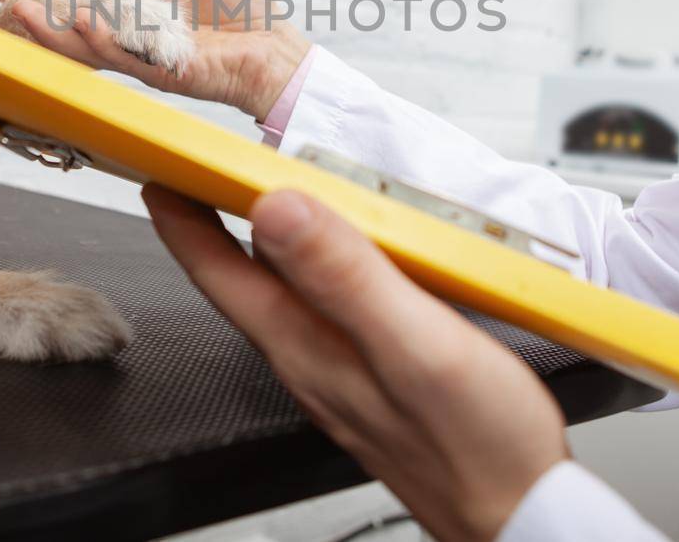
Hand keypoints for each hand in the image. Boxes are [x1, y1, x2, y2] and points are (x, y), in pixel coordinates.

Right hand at [0, 0, 309, 119]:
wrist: (276, 45)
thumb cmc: (246, 7)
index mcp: (137, 8)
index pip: (81, 0)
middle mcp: (133, 34)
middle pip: (73, 25)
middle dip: (35, 16)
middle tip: (0, 4)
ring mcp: (145, 55)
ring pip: (88, 45)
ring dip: (54, 30)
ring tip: (23, 13)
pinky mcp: (164, 72)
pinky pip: (125, 57)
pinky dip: (100, 42)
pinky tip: (80, 26)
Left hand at [143, 184, 568, 541]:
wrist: (520, 517)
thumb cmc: (477, 444)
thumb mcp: (413, 342)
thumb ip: (343, 275)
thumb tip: (276, 211)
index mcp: (306, 345)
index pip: (220, 272)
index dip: (183, 218)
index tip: (158, 170)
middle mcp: (311, 360)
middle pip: (244, 280)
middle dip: (214, 222)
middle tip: (200, 171)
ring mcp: (341, 373)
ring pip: (286, 295)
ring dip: (268, 243)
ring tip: (264, 199)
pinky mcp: (376, 379)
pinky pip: (328, 312)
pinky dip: (321, 271)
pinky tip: (346, 261)